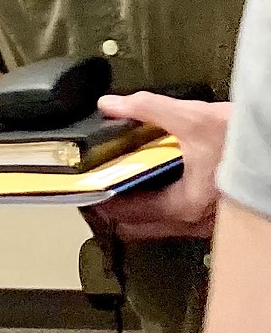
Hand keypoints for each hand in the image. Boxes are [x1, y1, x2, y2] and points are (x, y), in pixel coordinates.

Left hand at [89, 91, 230, 240]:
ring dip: (135, 205)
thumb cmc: (250, 147)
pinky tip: (155, 178)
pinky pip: (175, 215)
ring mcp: (205, 221)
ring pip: (156, 223)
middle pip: (136, 227)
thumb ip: (147, 110)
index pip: (123, 215)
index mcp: (182, 206)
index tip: (81, 187)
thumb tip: (113, 105)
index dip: (96, 200)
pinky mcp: (215, 213)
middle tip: (95, 185)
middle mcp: (193, 221)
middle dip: (112, 208)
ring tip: (120, 179)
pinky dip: (158, 200)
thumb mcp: (194, 118)